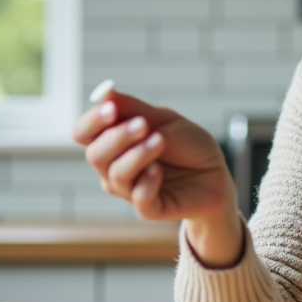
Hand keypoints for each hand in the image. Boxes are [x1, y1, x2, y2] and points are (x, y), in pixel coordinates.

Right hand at [72, 92, 242, 265]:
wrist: (217, 174)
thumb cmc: (188, 145)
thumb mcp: (165, 119)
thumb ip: (134, 109)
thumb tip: (104, 93)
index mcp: (114, 142)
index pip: (84, 132)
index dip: (92, 121)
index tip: (111, 109)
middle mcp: (114, 167)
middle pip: (95, 155)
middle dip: (118, 137)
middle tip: (144, 125)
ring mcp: (130, 189)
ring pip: (116, 175)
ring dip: (138, 155)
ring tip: (160, 141)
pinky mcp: (149, 208)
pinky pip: (139, 197)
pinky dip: (148, 181)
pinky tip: (160, 170)